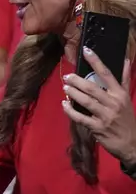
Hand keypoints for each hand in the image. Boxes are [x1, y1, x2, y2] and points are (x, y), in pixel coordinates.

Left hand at [62, 46, 135, 165]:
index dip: (96, 61)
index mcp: (120, 93)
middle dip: (78, 81)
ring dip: (73, 94)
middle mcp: (113, 103)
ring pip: (86, 102)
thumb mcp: (126, 98)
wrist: (132, 143)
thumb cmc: (126, 118)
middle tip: (67, 76)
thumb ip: (124, 79)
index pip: (107, 73)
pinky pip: (80, 118)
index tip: (86, 50)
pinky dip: (70, 111)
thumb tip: (126, 60)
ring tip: (65, 88)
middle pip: (93, 88)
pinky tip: (64, 105)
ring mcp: (105, 116)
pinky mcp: (97, 128)